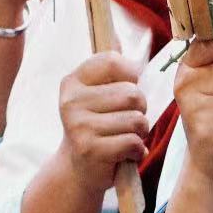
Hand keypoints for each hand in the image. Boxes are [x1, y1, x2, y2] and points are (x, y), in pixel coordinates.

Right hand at [59, 52, 148, 193]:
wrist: (78, 170)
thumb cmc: (98, 126)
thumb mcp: (98, 95)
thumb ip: (112, 71)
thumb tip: (122, 42)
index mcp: (73, 82)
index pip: (112, 61)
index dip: (131, 75)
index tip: (127, 88)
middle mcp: (71, 101)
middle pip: (132, 93)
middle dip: (140, 109)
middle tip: (127, 120)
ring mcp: (78, 126)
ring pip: (136, 119)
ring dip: (140, 132)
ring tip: (126, 137)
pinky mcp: (90, 149)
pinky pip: (133, 142)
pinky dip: (137, 150)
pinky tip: (125, 154)